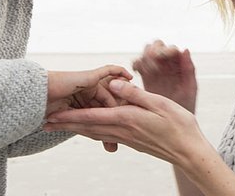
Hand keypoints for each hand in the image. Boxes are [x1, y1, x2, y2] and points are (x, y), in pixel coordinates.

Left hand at [44, 80, 209, 165]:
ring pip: (95, 133)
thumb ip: (134, 94)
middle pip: (88, 128)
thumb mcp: (159, 103)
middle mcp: (123, 131)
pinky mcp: (133, 142)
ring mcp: (127, 138)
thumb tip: (111, 84)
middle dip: (65, 125)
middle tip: (45, 123)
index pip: (92, 117)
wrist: (189, 151)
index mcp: (127, 118)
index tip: (51, 116)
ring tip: (61, 126)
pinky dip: (92, 132)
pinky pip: (106, 136)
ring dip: (76, 129)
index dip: (69, 116)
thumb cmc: (179, 125)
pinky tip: (91, 130)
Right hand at [133, 40, 196, 111]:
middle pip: (156, 46)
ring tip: (146, 72)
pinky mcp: (145, 77)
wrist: (175, 126)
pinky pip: (137, 64)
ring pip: (145, 54)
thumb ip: (189, 69)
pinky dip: (136, 65)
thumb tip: (185, 49)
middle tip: (152, 66)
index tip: (163, 56)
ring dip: (144, 58)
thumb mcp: (190, 89)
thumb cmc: (186, 107)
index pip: (170, 48)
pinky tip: (136, 75)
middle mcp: (167, 64)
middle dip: (153, 52)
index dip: (166, 50)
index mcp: (179, 64)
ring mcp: (155, 70)